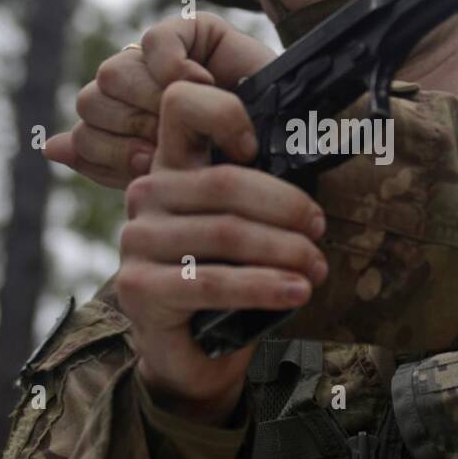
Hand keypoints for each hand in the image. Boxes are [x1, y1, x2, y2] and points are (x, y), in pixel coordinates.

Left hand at [45, 13, 275, 187]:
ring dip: (148, 101)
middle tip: (171, 144)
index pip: (85, 134)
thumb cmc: (236, 168)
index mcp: (126, 124)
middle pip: (91, 103)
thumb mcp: (170, 176)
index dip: (111, 153)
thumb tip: (50, 147)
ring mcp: (159, 58)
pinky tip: (200, 84)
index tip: (153, 165)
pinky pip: (153, 42)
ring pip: (111, 74)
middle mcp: (136, 88)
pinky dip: (170, 66)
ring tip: (186, 117)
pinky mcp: (188, 30)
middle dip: (130, 131)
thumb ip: (111, 164)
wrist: (293, 144)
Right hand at [115, 79, 327, 425]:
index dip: (224, 113)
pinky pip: (211, 282)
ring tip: (317, 268)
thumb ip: (264, 190)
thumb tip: (322, 157)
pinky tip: (296, 293)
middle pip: (224, 181)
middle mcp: (146, 194)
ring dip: (284, 251)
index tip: (258, 146)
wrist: (193, 354)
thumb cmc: (229, 279)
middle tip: (320, 231)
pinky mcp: (137, 287)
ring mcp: (136, 241)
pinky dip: (263, 287)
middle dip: (285, 207)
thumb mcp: (247, 224)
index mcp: (173, 165)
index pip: (181, 104)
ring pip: (225, 234)